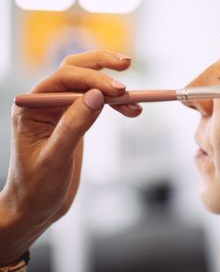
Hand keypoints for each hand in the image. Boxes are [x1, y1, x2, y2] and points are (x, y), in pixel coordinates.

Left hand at [0, 50, 141, 263]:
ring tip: (136, 98)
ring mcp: (59, 110)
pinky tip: (131, 110)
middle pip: (75, 70)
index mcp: (31, 107)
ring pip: (88, 83)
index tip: (120, 90)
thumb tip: (96, 95)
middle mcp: (44, 102)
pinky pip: (96, 101)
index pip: (64, 78)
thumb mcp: (56, 158)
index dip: (94, 78)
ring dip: (112, 85)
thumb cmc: (37, 187)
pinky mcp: (74, 120)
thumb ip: (74, 125)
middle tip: (127, 63)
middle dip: (102, 65)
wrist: (36, 208)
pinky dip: (115, 103)